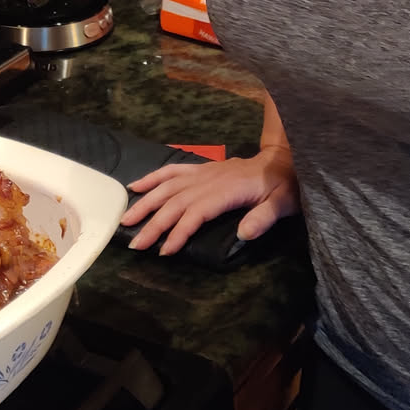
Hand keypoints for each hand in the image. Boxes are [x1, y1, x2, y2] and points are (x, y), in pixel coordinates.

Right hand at [118, 148, 298, 256]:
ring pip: (168, 186)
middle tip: (136, 244)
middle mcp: (210, 179)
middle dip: (154, 223)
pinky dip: (152, 178)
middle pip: (176, 201)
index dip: (180, 231)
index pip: (197, 212)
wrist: (283, 159)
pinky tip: (134, 186)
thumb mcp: (283, 203)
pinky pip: (172, 171)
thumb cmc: (283, 185)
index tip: (165, 251)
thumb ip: (264, 218)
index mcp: (228, 190)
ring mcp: (203, 172)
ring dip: (146, 203)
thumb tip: (244, 234)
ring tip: (126, 220)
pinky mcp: (201, 168)